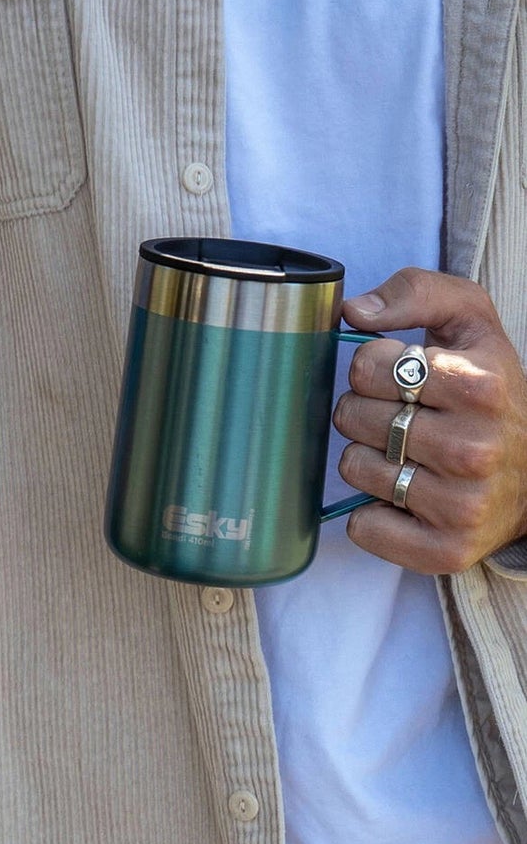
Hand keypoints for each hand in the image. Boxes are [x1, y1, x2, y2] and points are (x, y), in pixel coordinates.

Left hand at [334, 268, 526, 573]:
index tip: (398, 378)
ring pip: (354, 469)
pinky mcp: (443, 550)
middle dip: (364, 413)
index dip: (371, 368)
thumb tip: (355, 310)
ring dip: (367, 461)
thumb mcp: (472, 325)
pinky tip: (404, 500)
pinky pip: (362, 526)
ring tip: (407, 458)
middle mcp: (474, 447)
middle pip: (352, 417)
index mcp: (480, 384)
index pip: (368, 366)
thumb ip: (418, 293)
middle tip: (401, 420)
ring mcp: (460, 504)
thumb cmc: (490, 393)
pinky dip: (371, 514)